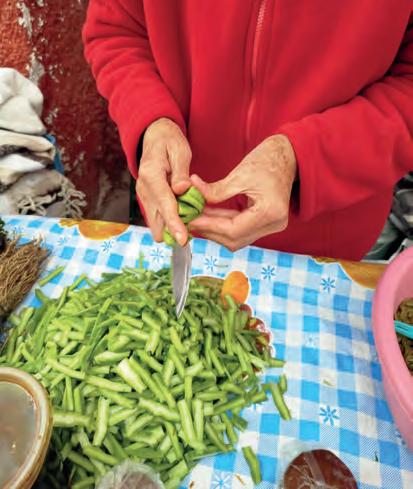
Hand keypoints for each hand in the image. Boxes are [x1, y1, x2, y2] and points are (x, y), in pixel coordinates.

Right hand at [136, 118, 191, 244]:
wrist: (154, 137)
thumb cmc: (169, 141)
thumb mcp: (180, 150)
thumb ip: (181, 171)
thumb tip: (182, 190)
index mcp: (152, 175)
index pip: (164, 204)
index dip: (174, 223)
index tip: (182, 239)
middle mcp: (144, 188)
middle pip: (157, 219)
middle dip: (172, 231)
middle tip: (190, 237)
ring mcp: (143, 195)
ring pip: (156, 222)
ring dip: (171, 228)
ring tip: (187, 230)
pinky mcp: (146, 200)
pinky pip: (157, 217)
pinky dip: (169, 222)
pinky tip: (182, 222)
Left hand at [189, 134, 296, 250]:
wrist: (287, 156)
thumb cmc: (268, 160)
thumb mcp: (240, 174)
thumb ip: (216, 190)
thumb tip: (193, 193)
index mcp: (270, 212)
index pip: (233, 230)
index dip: (209, 227)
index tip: (190, 220)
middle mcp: (274, 224)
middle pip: (234, 239)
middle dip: (210, 231)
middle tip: (189, 220)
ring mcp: (272, 226)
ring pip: (237, 238)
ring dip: (215, 230)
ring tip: (196, 218)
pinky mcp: (267, 223)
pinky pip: (241, 230)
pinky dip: (224, 225)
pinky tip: (209, 216)